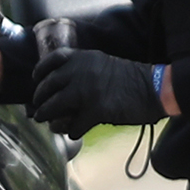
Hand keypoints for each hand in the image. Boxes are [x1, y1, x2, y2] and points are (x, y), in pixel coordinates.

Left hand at [29, 49, 162, 137]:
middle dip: (39, 100)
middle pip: (48, 86)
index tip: (36, 81)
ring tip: (49, 123)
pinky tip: (75, 132)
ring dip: (48, 117)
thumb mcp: (103, 64)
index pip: (52, 60)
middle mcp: (80, 71)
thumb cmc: (131, 78)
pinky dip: (72, 131)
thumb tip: (65, 86)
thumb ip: (83, 69)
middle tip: (39, 109)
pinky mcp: (95, 110)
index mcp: (83, 58)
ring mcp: (86, 91)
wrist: (153, 88)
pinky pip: (74, 125)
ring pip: (54, 106)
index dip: (40, 71)